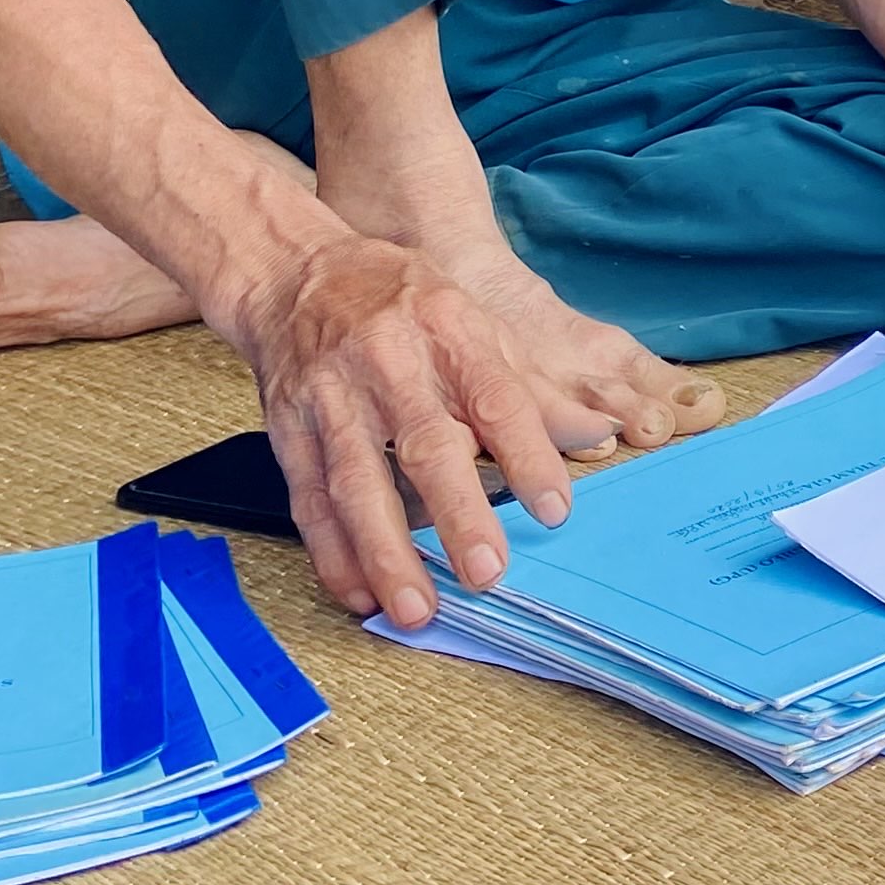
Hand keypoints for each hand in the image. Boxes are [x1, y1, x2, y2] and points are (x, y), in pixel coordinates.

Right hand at [221, 232, 580, 627]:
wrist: (297, 276)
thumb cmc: (403, 303)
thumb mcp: (474, 319)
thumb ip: (528, 385)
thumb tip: (596, 433)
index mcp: (448, 330)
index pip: (496, 397)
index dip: (527, 455)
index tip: (555, 510)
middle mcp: (388, 364)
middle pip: (426, 446)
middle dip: (458, 515)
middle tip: (487, 574)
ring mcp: (331, 399)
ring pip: (358, 485)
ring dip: (386, 553)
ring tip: (416, 608)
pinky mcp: (287, 431)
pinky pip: (309, 500)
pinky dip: (332, 552)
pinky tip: (358, 591)